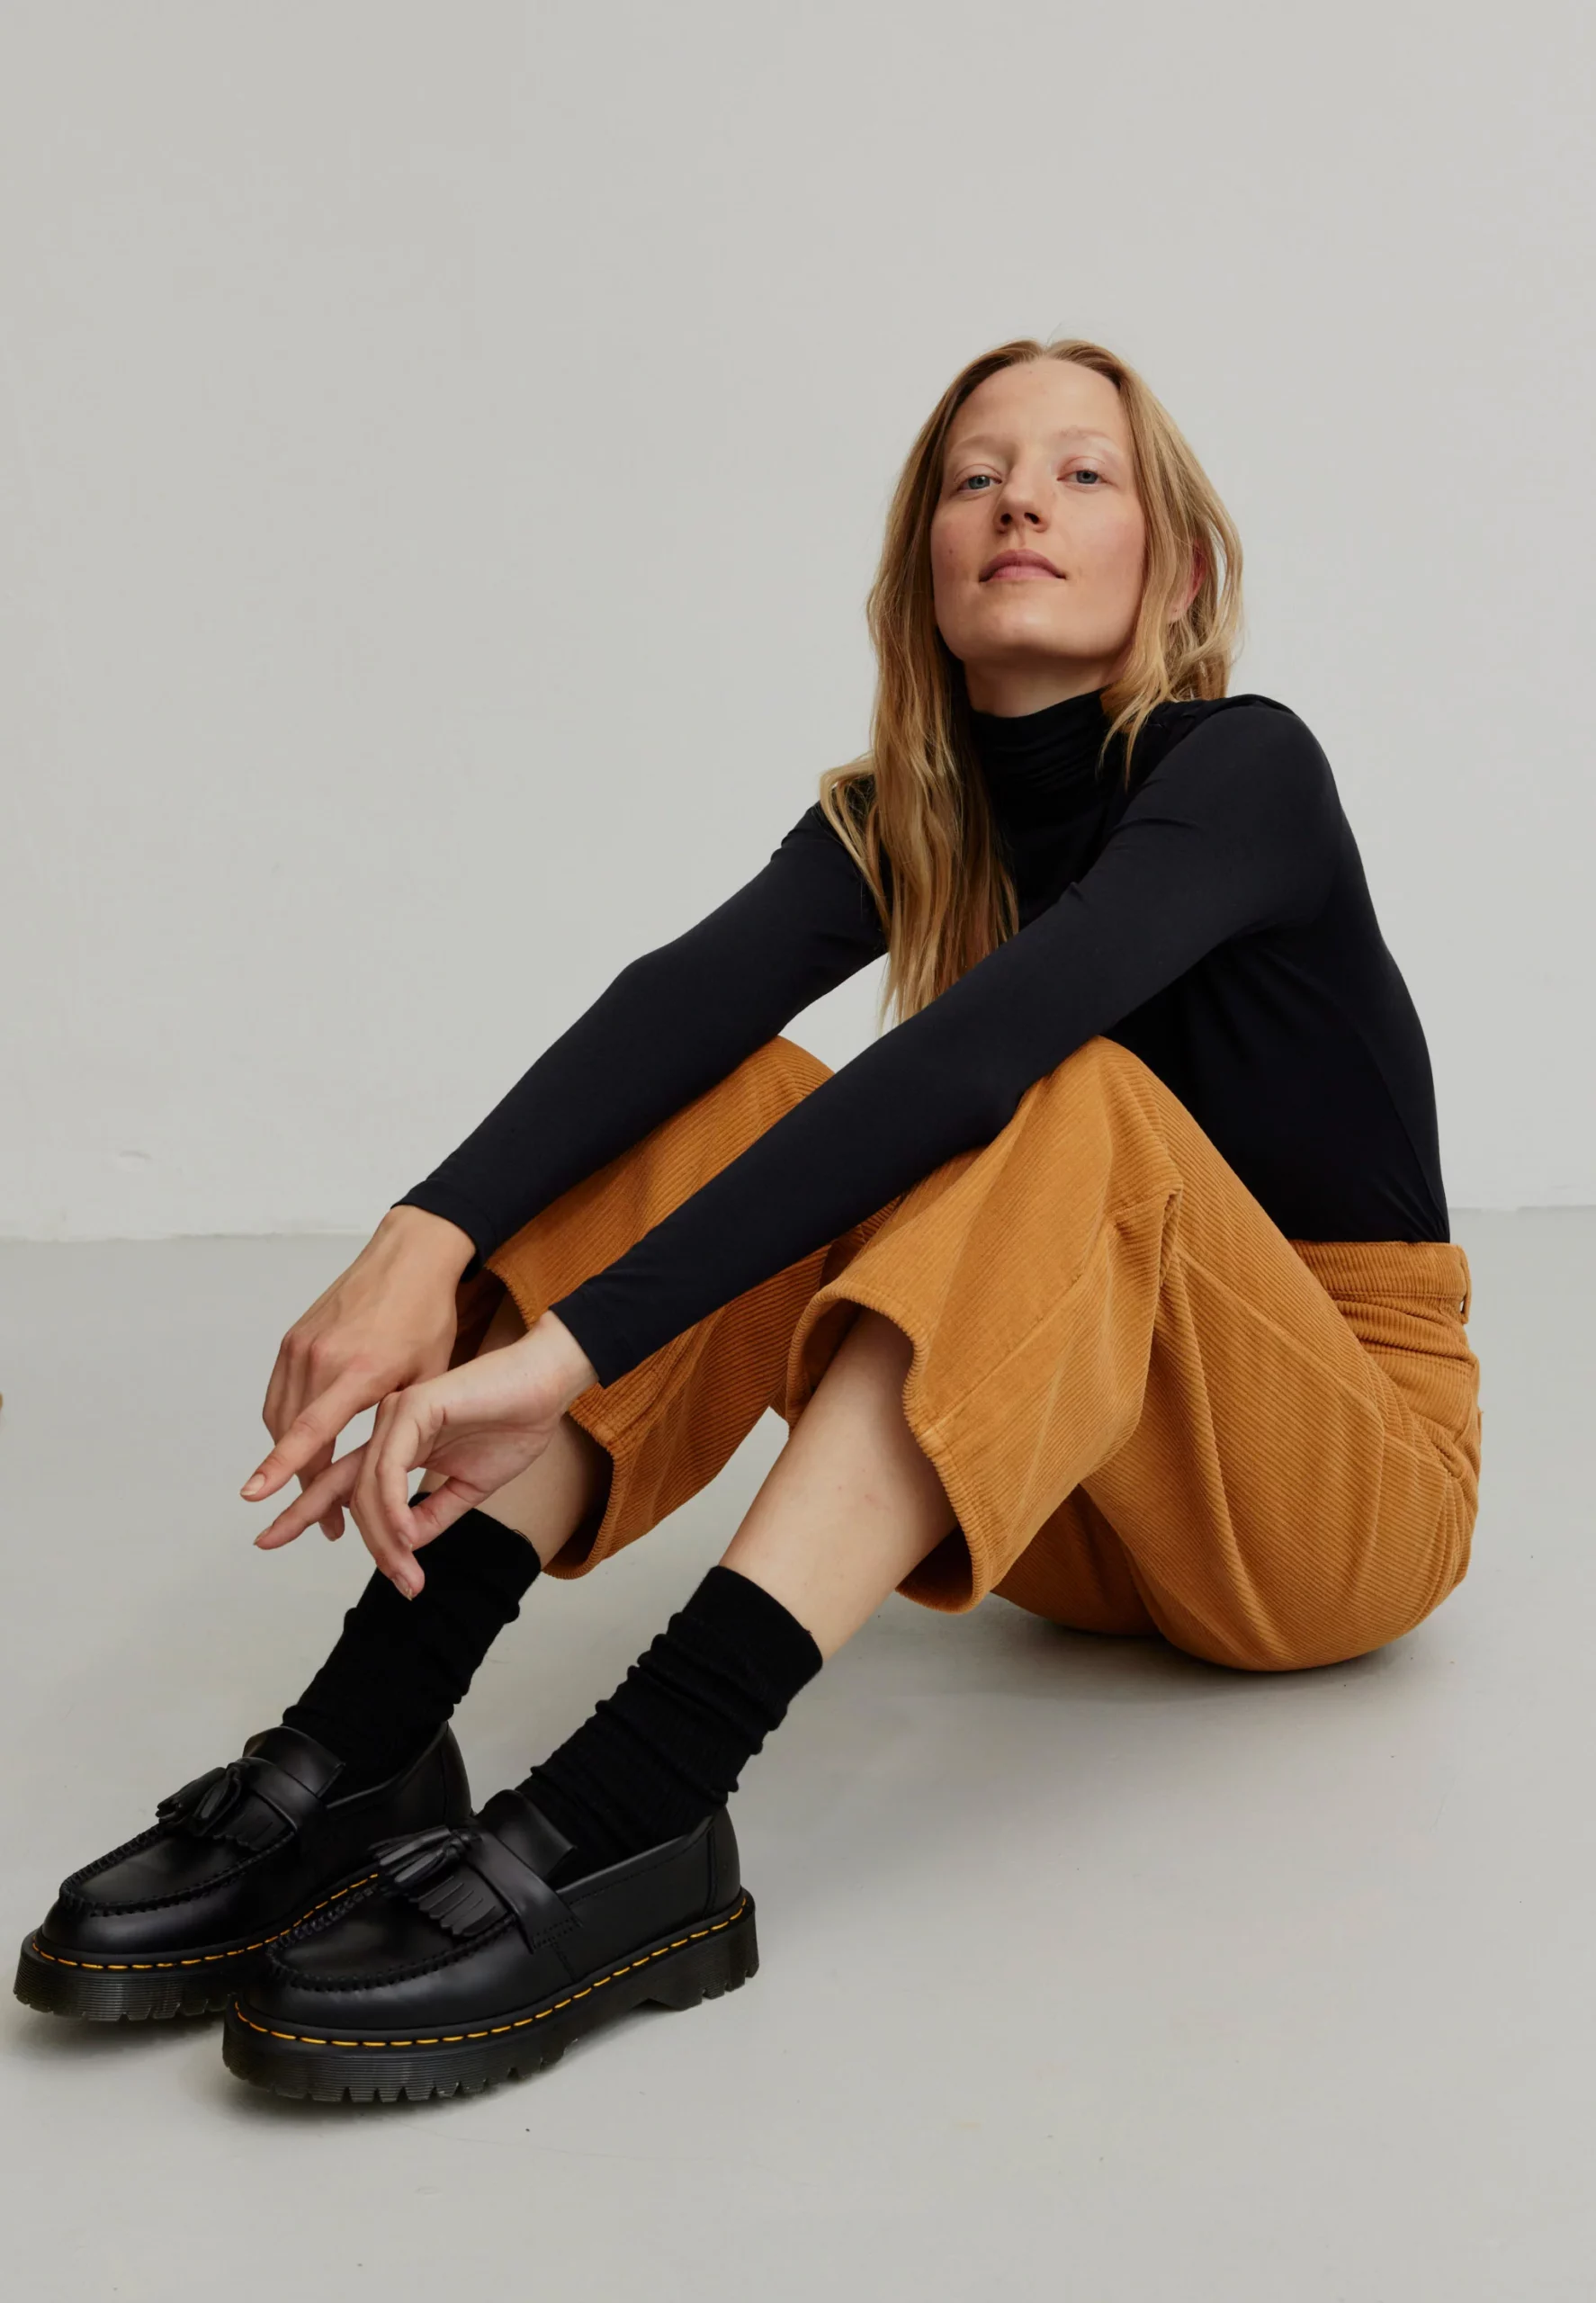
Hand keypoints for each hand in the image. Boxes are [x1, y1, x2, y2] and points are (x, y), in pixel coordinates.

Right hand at [244, 1206, 474, 1539]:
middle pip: (292, 1436)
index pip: (310, 1429)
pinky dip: (286, 1428)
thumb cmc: (428, 1318)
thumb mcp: (428, 1377)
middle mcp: (320, 1357)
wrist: (408, 1259)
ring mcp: (301, 1346)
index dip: (281, 1466)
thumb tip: (388, 1478)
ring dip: (291, 1460)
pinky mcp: (293, 1339)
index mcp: (358, 1369)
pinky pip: (279, 1395)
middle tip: (328, 1527)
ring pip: (279, 1419)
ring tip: (319, 1495)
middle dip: (302, 1486)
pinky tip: (307, 1449)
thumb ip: (402, 1424)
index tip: (254, 1495)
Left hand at [248, 1312, 598, 1595]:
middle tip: (266, 1540)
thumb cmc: (515, 1425)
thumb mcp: (469, 1486)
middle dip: (299, 1511)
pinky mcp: (415, 1405)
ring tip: (404, 1574)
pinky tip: (403, 1535)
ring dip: (381, 1538)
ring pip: (366, 1486)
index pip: (346, 1482)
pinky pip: (389, 1467)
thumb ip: (433, 1514)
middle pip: (336, 1478)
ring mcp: (398, 1414)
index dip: (313, 1511)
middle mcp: (389, 1426)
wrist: (547, 1387)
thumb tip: (403, 1546)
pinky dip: (392, 1506)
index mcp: (397, 1442)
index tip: (278, 1537)